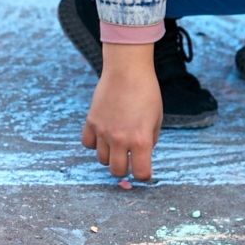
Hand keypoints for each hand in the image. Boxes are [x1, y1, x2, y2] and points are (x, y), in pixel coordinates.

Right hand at [79, 43, 159, 181]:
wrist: (127, 70)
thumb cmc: (146, 92)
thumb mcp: (156, 119)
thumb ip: (149, 140)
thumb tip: (139, 154)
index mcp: (141, 140)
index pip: (141, 173)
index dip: (144, 174)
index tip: (144, 168)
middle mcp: (120, 139)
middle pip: (117, 171)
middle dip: (125, 168)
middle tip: (129, 159)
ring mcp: (103, 131)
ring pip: (101, 159)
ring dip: (110, 156)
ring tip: (116, 144)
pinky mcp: (91, 121)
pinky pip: (88, 143)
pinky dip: (94, 143)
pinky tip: (102, 135)